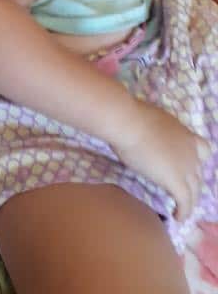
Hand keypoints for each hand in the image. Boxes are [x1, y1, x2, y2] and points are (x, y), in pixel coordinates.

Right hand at [112, 100, 208, 221]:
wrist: (129, 123)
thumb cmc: (133, 117)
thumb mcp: (152, 121)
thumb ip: (158, 132)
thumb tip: (147, 135)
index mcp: (185, 135)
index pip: (204, 150)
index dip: (197, 159)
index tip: (187, 165)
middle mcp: (191, 152)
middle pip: (198, 173)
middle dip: (192, 183)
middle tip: (181, 191)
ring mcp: (186, 168)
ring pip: (194, 190)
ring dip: (189, 201)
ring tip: (181, 209)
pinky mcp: (177, 182)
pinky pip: (185, 202)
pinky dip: (183, 211)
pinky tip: (177, 217)